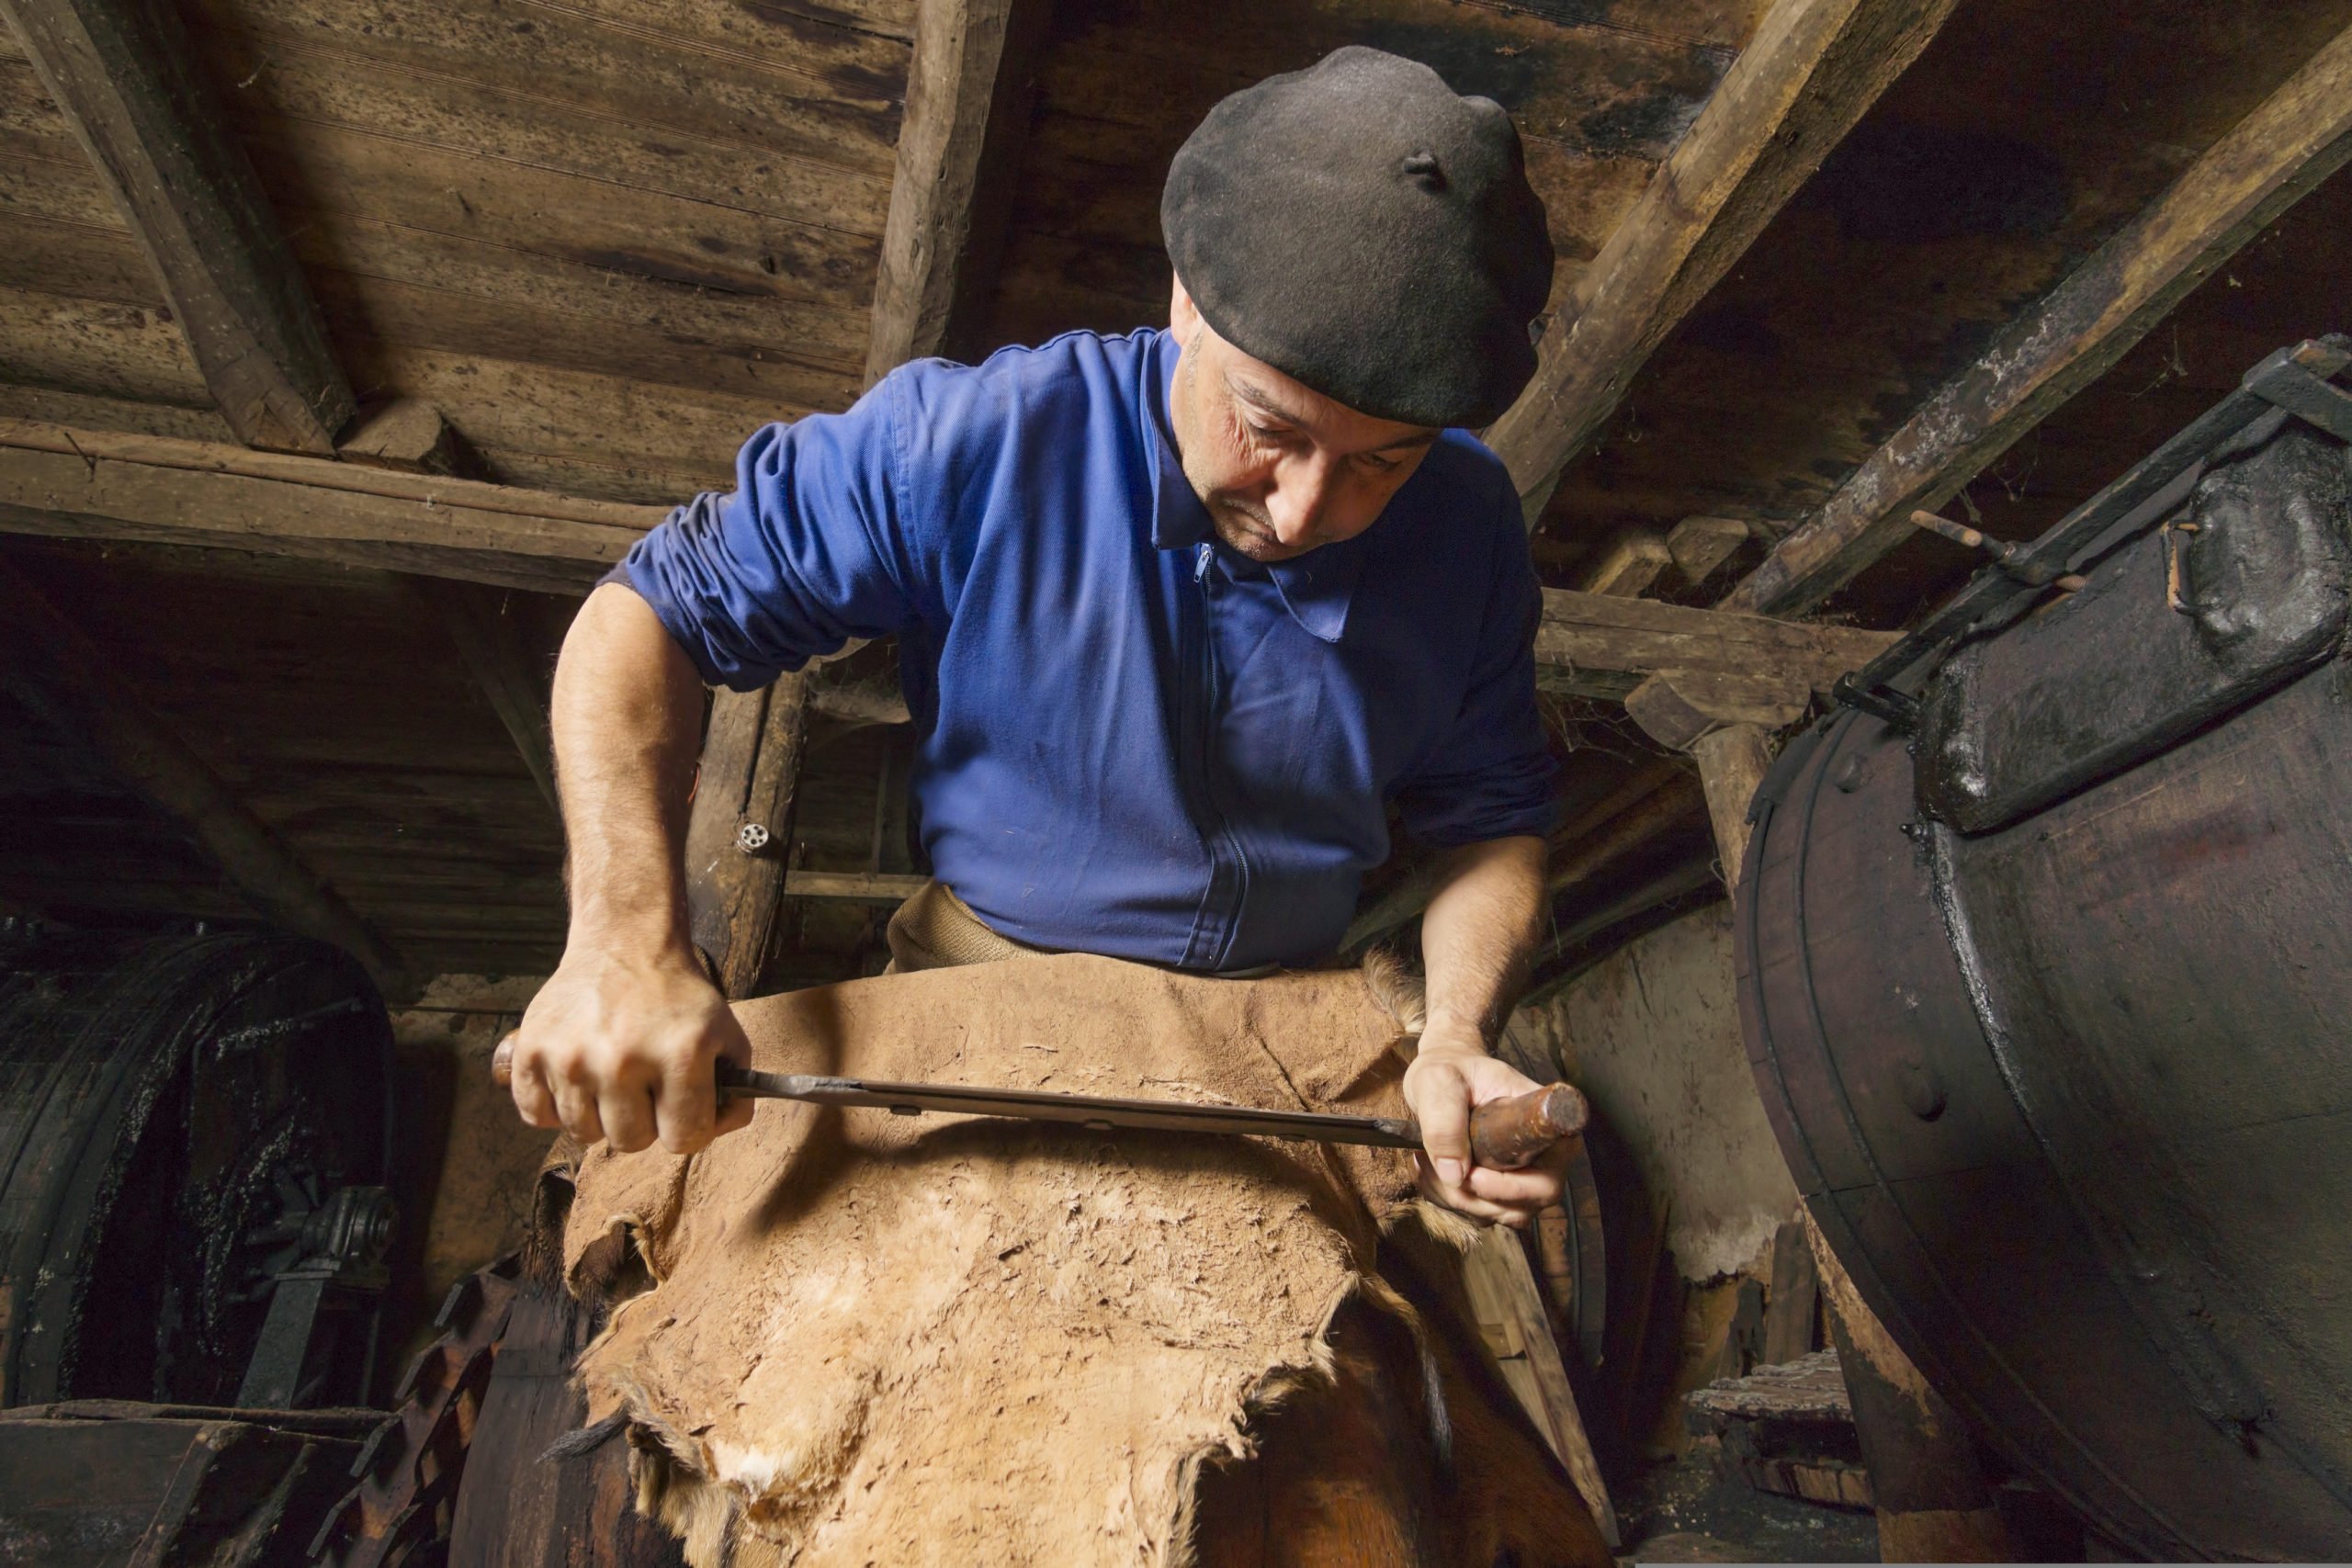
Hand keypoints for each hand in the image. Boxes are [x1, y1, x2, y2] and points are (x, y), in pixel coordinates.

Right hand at [508, 941, 754, 1154]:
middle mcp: (622, 1059)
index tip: (681, 1109)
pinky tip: (576, 1079)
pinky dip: (555, 1107)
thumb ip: (734, 1090)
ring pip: (583, 1134)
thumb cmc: (676, 995)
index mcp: (680, 1054)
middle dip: (643, 1122)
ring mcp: (571, 1057)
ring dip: (599, 1114)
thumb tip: (715, 1131)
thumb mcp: (725, 1032)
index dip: (688, 1128)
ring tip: (610, 1076)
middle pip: (630, 1142)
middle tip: (643, 1086)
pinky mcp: (531, 1051)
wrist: (624, 943)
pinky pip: (536, 1116)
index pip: (684, 1139)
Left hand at [1401, 1018, 1568, 1227]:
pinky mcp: (1499, 1188)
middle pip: (1527, 1205)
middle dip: (1477, 1197)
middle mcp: (1543, 1155)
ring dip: (1456, 1197)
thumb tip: (1454, 1173)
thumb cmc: (1451, 1068)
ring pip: (1499, 1213)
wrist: (1444, 1074)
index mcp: (1543, 1124)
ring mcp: (1523, 1176)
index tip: (1475, 1174)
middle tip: (1439, 1168)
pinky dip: (1447, 1197)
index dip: (1515, 1188)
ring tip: (1427, 1158)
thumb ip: (1444, 1120)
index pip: (1550, 1177)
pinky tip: (1429, 1167)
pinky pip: (1478, 1212)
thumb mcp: (1439, 1081)